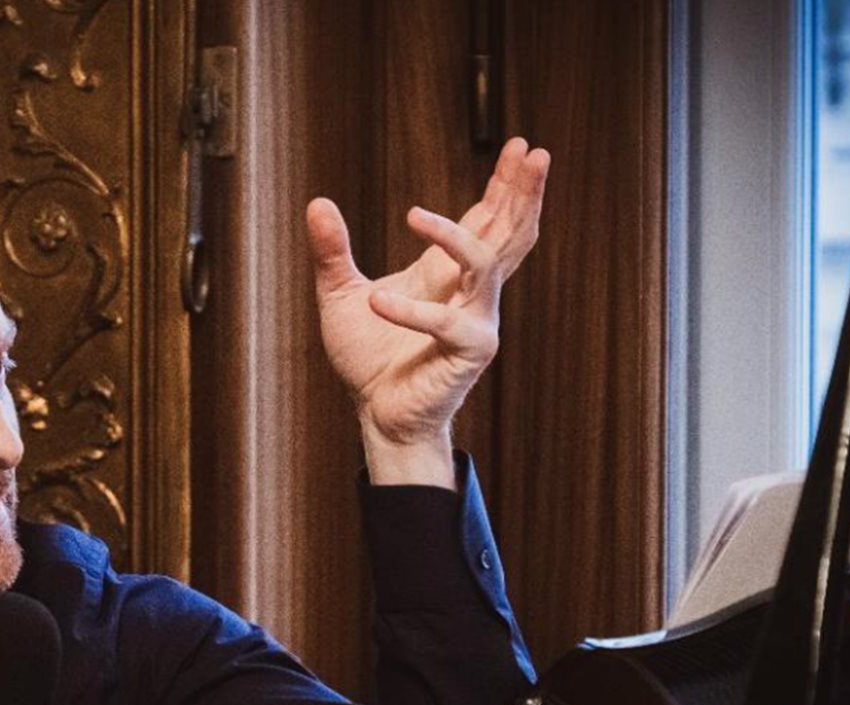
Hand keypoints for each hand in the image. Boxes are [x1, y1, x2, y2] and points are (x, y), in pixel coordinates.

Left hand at [306, 137, 550, 484]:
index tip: (520, 147)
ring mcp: (476, 320)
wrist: (377, 412)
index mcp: (449, 272)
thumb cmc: (369, 357)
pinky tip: (375, 301)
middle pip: (510, 232)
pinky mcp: (468, 351)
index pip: (489, 218)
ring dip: (456, 236)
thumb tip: (317, 202)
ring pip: (485, 264)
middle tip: (532, 152)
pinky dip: (410, 312)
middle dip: (522, 191)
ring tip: (414, 214)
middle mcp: (472, 291)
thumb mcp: (340, 294)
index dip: (506, 184)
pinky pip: (445, 322)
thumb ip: (332, 252)